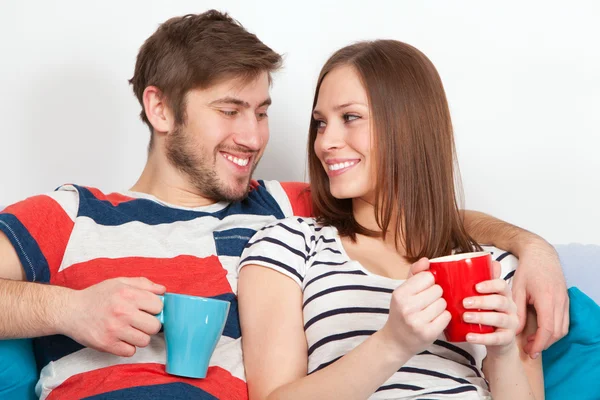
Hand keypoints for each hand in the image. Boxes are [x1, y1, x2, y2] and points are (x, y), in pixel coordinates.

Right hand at [60, 277, 165, 356]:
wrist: (70, 311)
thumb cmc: (97, 296)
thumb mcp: (120, 282)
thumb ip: (144, 284)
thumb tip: (163, 291)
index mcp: (128, 293)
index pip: (158, 306)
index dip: (155, 309)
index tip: (148, 309)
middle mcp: (122, 311)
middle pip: (155, 326)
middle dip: (150, 324)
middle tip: (140, 322)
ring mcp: (114, 329)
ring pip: (144, 341)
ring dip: (139, 337)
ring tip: (129, 330)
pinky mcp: (106, 344)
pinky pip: (130, 352)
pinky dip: (127, 347)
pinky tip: (120, 338)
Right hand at [380, 258, 450, 357]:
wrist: (396, 341)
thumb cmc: (402, 312)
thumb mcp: (403, 292)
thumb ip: (415, 274)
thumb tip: (426, 260)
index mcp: (400, 294)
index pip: (427, 277)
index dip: (430, 282)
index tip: (424, 289)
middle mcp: (407, 307)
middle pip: (438, 290)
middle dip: (436, 295)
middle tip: (427, 303)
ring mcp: (417, 322)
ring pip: (443, 303)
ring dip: (441, 307)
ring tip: (431, 312)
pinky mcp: (428, 333)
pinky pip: (447, 317)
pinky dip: (444, 317)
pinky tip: (435, 320)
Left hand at [462, 261, 518, 356]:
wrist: (498, 340)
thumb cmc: (488, 313)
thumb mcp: (485, 297)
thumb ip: (481, 281)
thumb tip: (475, 260)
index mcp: (504, 295)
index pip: (502, 286)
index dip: (490, 285)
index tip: (476, 286)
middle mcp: (510, 308)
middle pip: (500, 302)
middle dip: (482, 301)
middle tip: (465, 302)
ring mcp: (511, 324)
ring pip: (499, 319)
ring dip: (481, 317)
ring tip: (465, 317)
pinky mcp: (507, 339)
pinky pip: (496, 338)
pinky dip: (482, 338)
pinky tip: (469, 337)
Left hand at [512, 239, 568, 357]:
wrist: (541, 253)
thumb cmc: (527, 269)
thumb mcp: (517, 288)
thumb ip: (518, 310)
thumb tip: (515, 330)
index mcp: (547, 299)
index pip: (547, 329)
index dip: (539, 343)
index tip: (530, 351)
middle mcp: (559, 302)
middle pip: (557, 332)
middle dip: (544, 344)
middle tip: (529, 350)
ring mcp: (565, 301)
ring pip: (562, 328)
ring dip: (550, 339)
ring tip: (534, 342)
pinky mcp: (565, 300)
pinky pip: (564, 321)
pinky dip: (554, 330)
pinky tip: (541, 331)